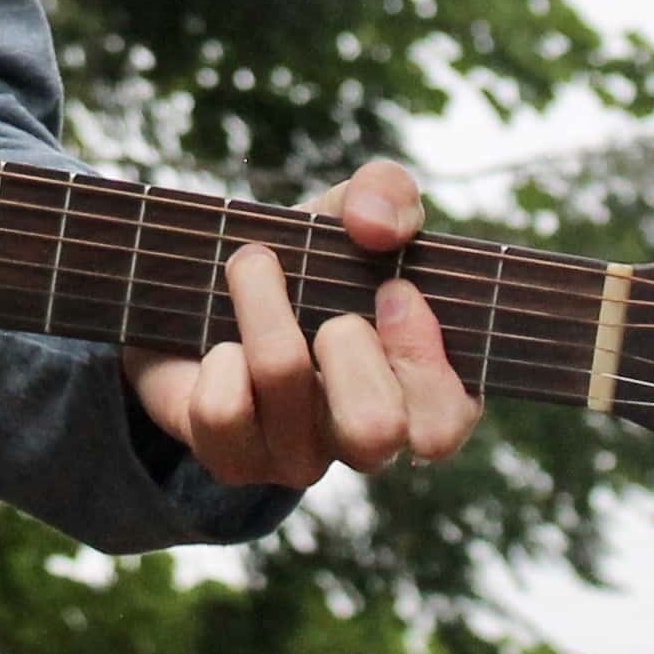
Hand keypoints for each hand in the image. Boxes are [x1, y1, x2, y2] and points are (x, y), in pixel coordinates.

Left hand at [123, 157, 482, 486]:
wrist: (212, 292)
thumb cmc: (312, 263)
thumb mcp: (356, 213)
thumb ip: (387, 194)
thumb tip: (374, 225)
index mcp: (422, 397)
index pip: (441, 425)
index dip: (420, 356)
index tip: (394, 290)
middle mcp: (366, 444)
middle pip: (373, 432)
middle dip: (344, 339)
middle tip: (326, 303)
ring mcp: (298, 459)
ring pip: (283, 381)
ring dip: (262, 300)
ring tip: (253, 267)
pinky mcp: (231, 459)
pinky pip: (220, 410)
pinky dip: (218, 356)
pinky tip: (223, 345)